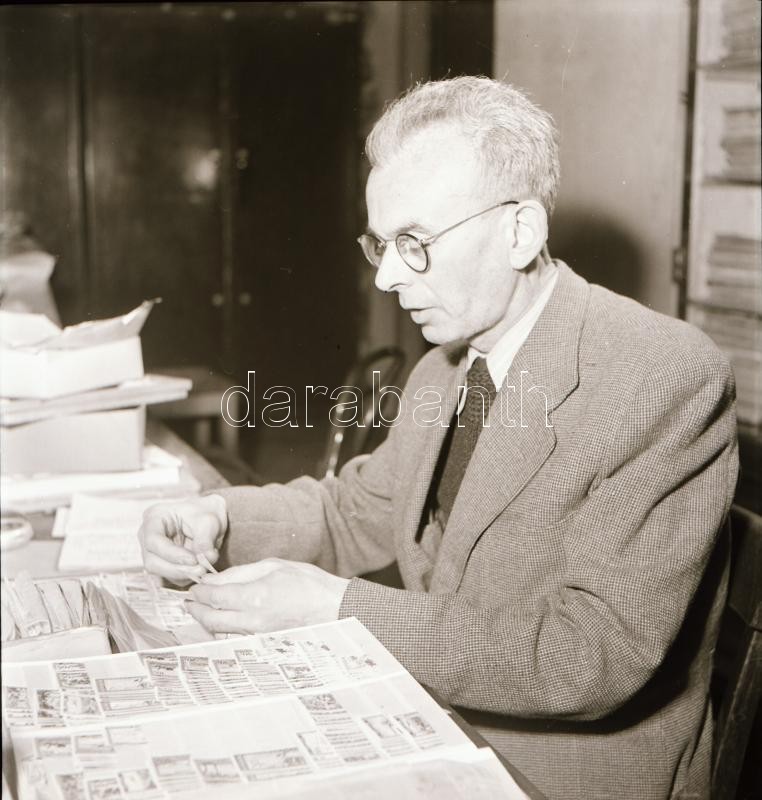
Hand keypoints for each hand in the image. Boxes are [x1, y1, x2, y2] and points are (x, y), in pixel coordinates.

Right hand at [138, 495, 227, 584]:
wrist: (209, 521)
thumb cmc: (206, 514)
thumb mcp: (209, 521)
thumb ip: (206, 540)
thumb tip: (205, 558)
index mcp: (154, 518)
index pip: (153, 541)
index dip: (172, 554)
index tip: (194, 560)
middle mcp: (147, 536)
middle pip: (152, 561)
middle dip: (177, 569)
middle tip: (201, 570)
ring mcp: (152, 552)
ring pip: (159, 573)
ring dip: (183, 575)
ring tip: (204, 569)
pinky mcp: (162, 565)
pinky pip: (169, 578)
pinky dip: (185, 577)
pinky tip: (200, 569)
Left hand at [185, 558, 349, 633]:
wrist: (335, 610)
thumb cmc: (309, 584)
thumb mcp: (274, 566)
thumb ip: (241, 573)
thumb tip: (215, 579)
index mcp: (254, 597)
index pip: (213, 597)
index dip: (198, 592)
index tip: (194, 587)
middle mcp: (252, 621)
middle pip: (211, 619)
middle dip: (196, 610)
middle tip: (190, 602)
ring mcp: (258, 637)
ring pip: (221, 632)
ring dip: (208, 621)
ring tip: (204, 610)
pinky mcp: (264, 645)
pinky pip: (236, 639)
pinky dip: (225, 630)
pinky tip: (225, 621)